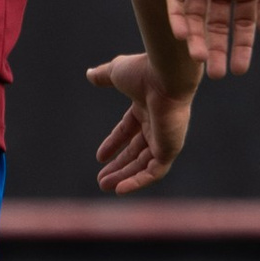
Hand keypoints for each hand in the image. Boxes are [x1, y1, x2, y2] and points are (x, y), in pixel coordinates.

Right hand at [87, 51, 196, 193]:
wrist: (166, 75)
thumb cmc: (143, 71)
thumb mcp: (117, 73)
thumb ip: (104, 75)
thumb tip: (89, 74)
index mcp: (146, 107)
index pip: (129, 130)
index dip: (114, 143)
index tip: (99, 157)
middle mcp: (157, 124)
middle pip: (136, 151)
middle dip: (119, 165)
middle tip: (101, 180)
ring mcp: (164, 137)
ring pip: (144, 164)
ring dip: (124, 176)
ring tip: (105, 186)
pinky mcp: (170, 148)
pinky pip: (155, 172)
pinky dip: (139, 181)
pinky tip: (120, 189)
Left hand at [168, 0, 259, 76]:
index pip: (242, 27)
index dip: (242, 48)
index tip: (241, 70)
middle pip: (216, 28)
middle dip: (216, 49)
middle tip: (216, 73)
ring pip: (195, 18)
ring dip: (195, 38)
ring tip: (198, 57)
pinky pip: (176, 0)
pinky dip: (178, 16)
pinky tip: (181, 33)